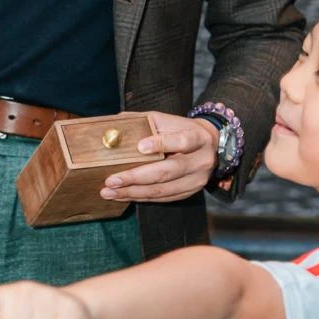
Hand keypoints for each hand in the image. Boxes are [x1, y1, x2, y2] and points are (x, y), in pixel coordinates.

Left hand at [100, 110, 219, 204]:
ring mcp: (196, 180)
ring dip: (133, 192)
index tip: (140, 147)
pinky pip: (162, 198)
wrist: (209, 145)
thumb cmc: (182, 130)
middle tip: (112, 180)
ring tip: (109, 192)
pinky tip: (123, 195)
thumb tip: (113, 128)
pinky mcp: (189, 192)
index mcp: (198, 138)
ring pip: (163, 190)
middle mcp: (200, 161)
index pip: (182, 141)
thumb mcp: (169, 120)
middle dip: (136, 177)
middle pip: (168, 171)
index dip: (162, 144)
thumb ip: (145, 122)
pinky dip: (141, 197)